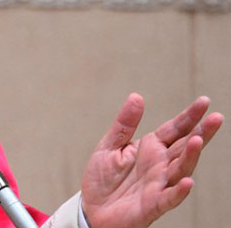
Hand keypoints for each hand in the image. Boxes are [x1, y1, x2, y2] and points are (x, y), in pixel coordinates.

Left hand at [81, 93, 222, 227]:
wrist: (92, 210)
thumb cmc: (103, 179)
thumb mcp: (109, 146)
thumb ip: (124, 124)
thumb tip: (136, 97)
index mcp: (151, 148)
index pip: (174, 130)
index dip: (189, 117)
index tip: (204, 102)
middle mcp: (160, 165)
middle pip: (184, 147)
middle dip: (200, 133)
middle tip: (216, 118)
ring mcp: (159, 185)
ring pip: (180, 169)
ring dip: (190, 157)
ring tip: (197, 141)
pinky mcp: (153, 204)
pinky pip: (169, 198)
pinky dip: (179, 191)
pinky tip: (188, 181)